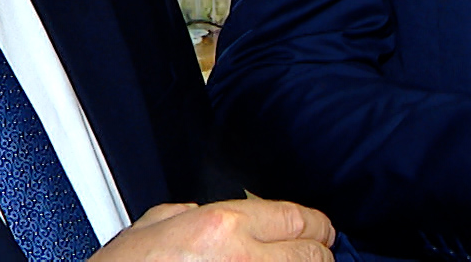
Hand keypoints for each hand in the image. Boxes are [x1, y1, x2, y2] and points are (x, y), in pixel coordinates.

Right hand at [90, 199, 335, 260]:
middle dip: (317, 253)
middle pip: (312, 254)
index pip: (297, 219)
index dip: (316, 225)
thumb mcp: (149, 228)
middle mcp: (242, 261)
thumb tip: (211, 213)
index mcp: (221, 227)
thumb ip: (189, 214)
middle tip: (315, 253)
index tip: (321, 230)